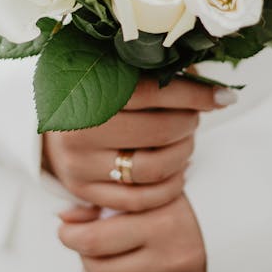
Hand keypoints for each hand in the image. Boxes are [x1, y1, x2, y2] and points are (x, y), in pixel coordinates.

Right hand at [44, 77, 233, 212]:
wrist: (49, 123)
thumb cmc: (91, 90)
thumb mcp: (113, 71)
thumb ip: (154, 71)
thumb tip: (208, 79)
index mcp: (86, 90)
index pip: (154, 93)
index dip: (194, 94)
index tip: (223, 97)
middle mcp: (78, 130)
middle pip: (159, 133)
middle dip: (189, 123)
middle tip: (195, 117)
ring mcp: (80, 165)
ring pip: (154, 169)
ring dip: (183, 154)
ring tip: (186, 141)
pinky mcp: (85, 192)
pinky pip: (141, 200)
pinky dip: (169, 186)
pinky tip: (177, 169)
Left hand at [58, 194, 205, 271]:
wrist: (248, 210)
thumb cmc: (197, 191)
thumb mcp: (154, 187)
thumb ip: (110, 199)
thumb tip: (64, 218)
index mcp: (160, 222)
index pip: (95, 240)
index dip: (69, 235)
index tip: (66, 228)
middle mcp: (171, 257)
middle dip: (83, 259)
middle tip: (84, 244)